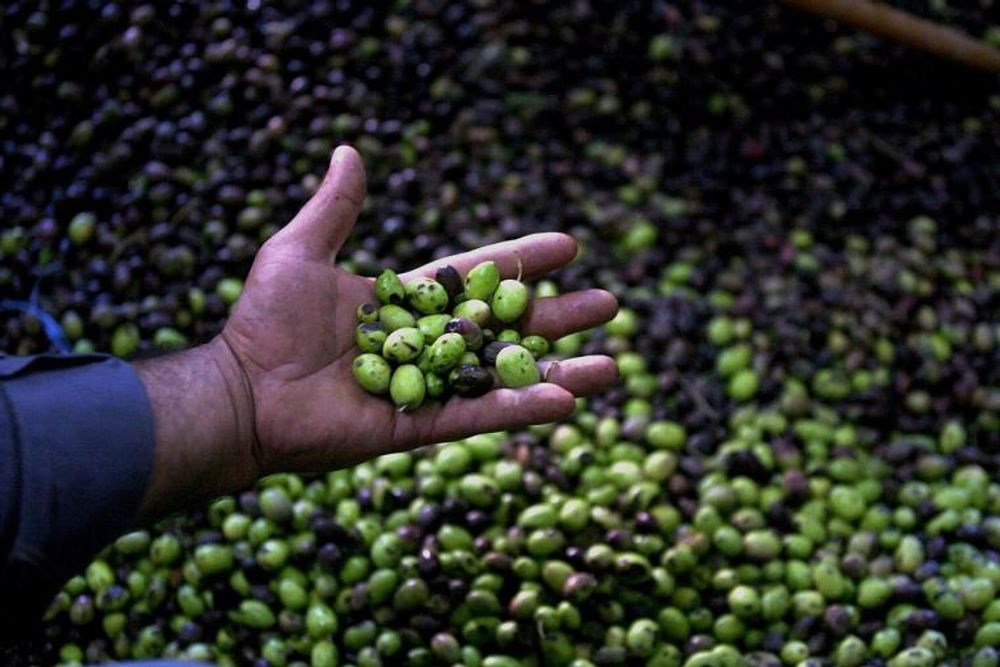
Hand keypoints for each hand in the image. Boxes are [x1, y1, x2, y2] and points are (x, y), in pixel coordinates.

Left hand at [135, 146, 617, 520]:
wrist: (244, 392)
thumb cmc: (264, 322)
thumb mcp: (300, 252)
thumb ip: (335, 207)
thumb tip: (348, 150)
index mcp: (408, 300)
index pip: (480, 276)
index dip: (524, 261)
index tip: (569, 246)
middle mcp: (427, 343)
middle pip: (507, 327)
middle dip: (559, 316)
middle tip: (610, 305)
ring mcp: (428, 387)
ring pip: (505, 376)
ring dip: (559, 370)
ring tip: (613, 366)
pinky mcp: (420, 425)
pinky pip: (479, 416)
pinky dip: (521, 409)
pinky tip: (566, 400)